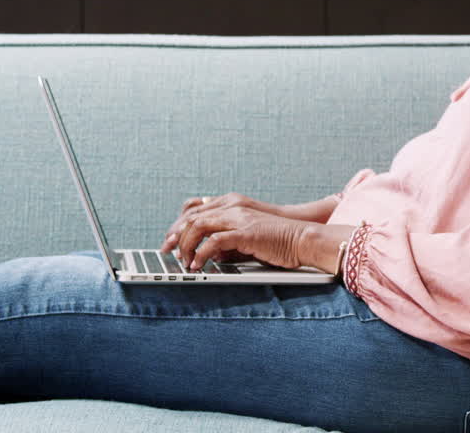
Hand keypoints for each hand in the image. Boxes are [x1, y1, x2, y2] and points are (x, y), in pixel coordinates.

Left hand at [160, 192, 280, 255]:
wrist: (302, 238)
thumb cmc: (278, 240)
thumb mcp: (247, 236)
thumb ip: (228, 241)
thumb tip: (210, 254)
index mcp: (232, 204)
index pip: (195, 210)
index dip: (178, 226)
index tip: (170, 242)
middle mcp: (233, 207)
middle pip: (192, 217)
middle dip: (175, 236)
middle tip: (167, 252)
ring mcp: (239, 217)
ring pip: (198, 226)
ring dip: (186, 245)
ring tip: (184, 261)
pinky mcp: (245, 232)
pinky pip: (214, 241)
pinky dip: (201, 254)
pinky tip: (198, 264)